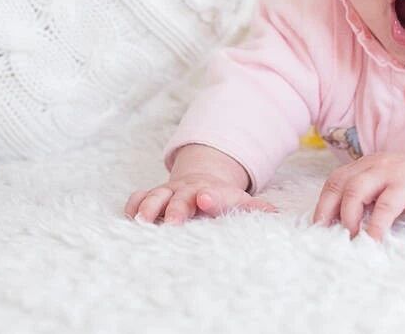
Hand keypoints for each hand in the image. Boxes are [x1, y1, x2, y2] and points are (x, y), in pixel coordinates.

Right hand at [125, 173, 276, 224]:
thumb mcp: (239, 202)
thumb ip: (255, 209)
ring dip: (148, 207)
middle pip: (180, 199)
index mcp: (210, 193)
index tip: (205, 199)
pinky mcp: (151, 198)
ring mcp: (167, 193)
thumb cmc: (220, 198)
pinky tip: (128, 218)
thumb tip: (276, 214)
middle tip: (172, 223)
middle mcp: (186, 192)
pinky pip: (137, 198)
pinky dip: (132, 205)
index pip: (212, 195)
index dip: (209, 198)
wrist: (199, 180)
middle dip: (175, 209)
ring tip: (141, 221)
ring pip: (155, 196)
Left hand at [311, 150, 404, 240]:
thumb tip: (348, 227)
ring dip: (349, 216)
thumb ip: (370, 201)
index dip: (323, 203)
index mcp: (365, 165)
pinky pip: (386, 204)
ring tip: (351, 238)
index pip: (335, 180)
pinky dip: (376, 223)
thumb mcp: (388, 190)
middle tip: (327, 234)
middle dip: (328, 210)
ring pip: (356, 190)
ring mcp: (390, 171)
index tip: (318, 226)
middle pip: (339, 183)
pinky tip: (374, 239)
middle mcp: (373, 164)